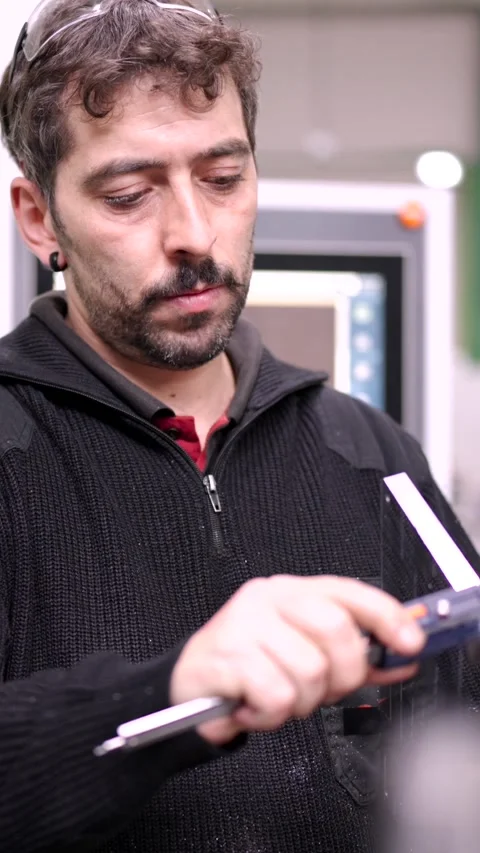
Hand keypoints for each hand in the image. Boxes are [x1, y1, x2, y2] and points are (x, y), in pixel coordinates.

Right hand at [170, 575, 424, 744]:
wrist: (189, 684)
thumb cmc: (250, 667)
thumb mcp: (306, 655)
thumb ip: (354, 657)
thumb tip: (402, 660)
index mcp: (292, 591)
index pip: (349, 592)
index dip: (386, 616)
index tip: (410, 642)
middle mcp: (268, 598)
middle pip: (336, 630)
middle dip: (341, 675)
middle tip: (321, 690)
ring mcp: (244, 623)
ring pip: (309, 671)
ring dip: (300, 702)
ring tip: (277, 698)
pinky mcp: (224, 655)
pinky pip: (277, 695)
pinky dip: (271, 715)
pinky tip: (254, 707)